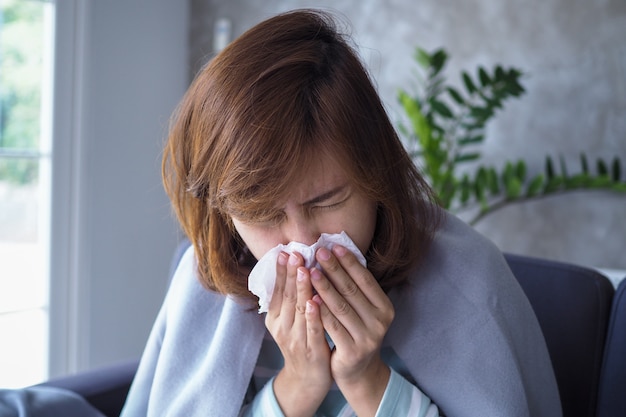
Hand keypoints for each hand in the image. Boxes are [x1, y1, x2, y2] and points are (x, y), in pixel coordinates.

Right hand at [265, 251, 331, 416]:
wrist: (305, 381)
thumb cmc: (301, 343)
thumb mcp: (289, 321)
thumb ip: (290, 298)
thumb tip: (293, 266)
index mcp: (275, 318)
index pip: (278, 290)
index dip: (281, 271)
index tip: (285, 251)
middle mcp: (281, 328)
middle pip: (287, 296)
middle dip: (291, 273)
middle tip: (296, 252)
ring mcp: (295, 340)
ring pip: (298, 311)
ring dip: (301, 289)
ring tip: (305, 269)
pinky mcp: (311, 352)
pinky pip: (312, 331)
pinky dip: (313, 316)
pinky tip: (315, 302)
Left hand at [311, 245, 393, 416]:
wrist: (357, 371)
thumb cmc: (355, 332)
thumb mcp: (362, 310)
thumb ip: (354, 288)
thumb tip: (336, 253)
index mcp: (385, 307)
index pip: (365, 279)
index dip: (349, 262)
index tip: (333, 246)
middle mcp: (380, 321)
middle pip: (352, 290)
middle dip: (334, 269)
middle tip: (318, 251)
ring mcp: (368, 337)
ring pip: (341, 307)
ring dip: (324, 287)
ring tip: (309, 270)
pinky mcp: (353, 350)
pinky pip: (333, 326)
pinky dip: (321, 311)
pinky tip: (309, 298)